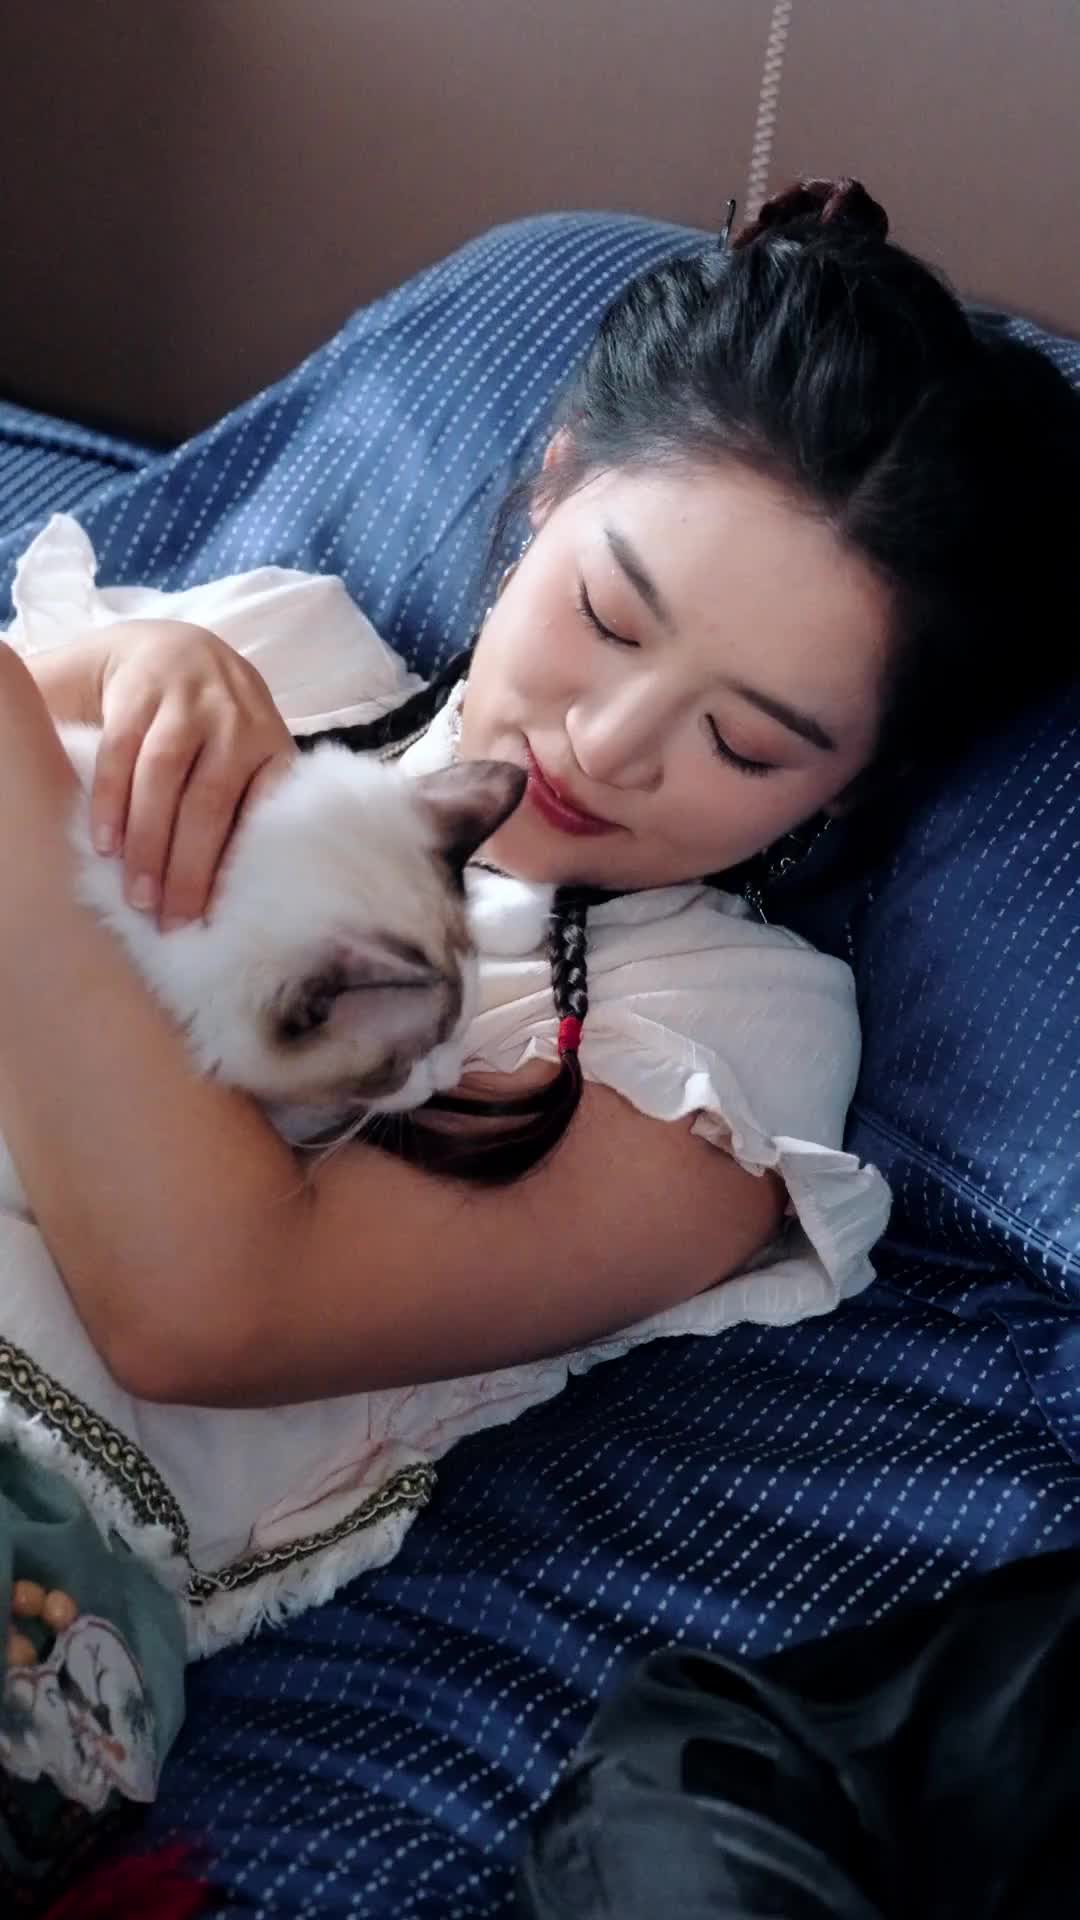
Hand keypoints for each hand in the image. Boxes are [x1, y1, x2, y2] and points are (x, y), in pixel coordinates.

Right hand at [93, 620, 296, 925]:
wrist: (174, 647)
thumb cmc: (218, 726)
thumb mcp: (251, 754)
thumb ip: (252, 807)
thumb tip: (248, 894)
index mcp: (271, 746)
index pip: (264, 811)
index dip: (242, 865)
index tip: (224, 917)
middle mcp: (234, 722)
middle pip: (211, 803)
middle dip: (190, 869)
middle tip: (172, 922)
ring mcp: (185, 703)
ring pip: (164, 776)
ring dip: (149, 841)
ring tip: (137, 896)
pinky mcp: (139, 693)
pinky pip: (121, 752)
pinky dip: (111, 801)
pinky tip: (106, 844)